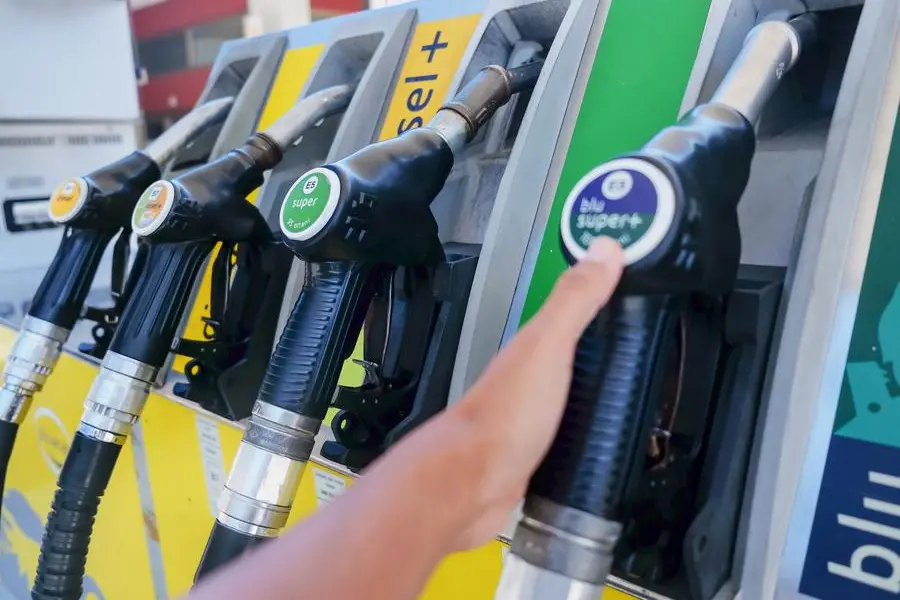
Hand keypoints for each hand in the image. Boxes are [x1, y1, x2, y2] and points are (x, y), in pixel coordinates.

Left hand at [449, 237, 623, 548]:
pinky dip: (590, 422)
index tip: (630, 273)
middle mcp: (532, 375)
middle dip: (607, 341)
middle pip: (576, 348)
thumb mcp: (547, 346)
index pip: (574, 306)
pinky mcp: (540, 449)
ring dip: (598, 383)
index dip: (601, 289)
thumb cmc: (504, 417)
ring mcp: (535, 413)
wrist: (471, 486)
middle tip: (645, 333)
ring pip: (574, 388)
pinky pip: (572, 427)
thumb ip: (574, 300)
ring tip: (634, 380)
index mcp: (535, 346)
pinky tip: (603, 430)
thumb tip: (603, 249)